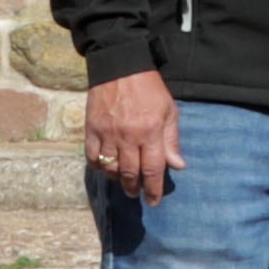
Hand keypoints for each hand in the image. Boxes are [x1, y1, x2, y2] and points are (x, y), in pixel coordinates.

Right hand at [84, 69, 182, 204]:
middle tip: (137, 193)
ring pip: (110, 167)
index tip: (154, 201)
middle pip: (130, 172)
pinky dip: (98, 166)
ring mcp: (107, 134)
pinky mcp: (91, 129)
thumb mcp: (169, 111)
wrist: (120, 68)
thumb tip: (177, 166)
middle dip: (134, 188)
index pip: (152, 169)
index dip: (153, 188)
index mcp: (150, 132)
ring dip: (117, 179)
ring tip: (124, 181)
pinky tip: (106, 168)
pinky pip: (92, 156)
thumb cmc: (150, 89)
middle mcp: (128, 136)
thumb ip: (172, 140)